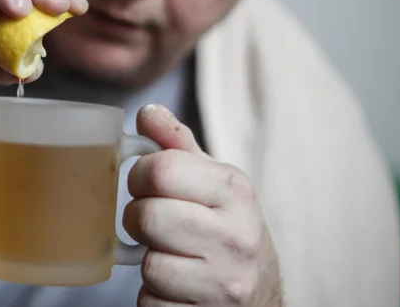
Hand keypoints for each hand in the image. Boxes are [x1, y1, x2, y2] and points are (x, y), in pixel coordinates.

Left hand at [124, 104, 281, 305]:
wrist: (261, 293)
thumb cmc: (225, 227)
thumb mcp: (213, 182)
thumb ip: (177, 146)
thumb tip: (146, 112)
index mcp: (235, 191)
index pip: (160, 169)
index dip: (140, 175)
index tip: (147, 184)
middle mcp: (236, 237)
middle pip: (146, 217)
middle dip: (138, 220)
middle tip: (153, 224)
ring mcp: (223, 283)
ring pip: (147, 264)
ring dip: (148, 261)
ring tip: (171, 255)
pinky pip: (149, 302)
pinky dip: (153, 296)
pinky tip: (176, 286)